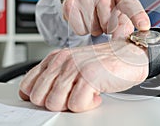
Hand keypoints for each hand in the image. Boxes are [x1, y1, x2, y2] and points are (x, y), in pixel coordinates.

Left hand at [19, 40, 147, 111]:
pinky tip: (97, 95)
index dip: (39, 97)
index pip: (28, 85)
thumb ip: (57, 76)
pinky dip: (88, 105)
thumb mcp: (75, 65)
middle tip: (74, 96)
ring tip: (86, 94)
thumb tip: (42, 97)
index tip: (55, 98)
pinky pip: (76, 105)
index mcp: (56, 58)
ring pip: (54, 103)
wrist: (131, 54)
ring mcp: (75, 67)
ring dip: (72, 105)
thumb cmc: (106, 62)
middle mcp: (62, 61)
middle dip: (56, 103)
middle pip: (39, 98)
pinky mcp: (89, 76)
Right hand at [62, 0, 149, 38]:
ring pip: (94, 29)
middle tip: (104, 17)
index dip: (138, 16)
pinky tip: (84, 17)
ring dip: (95, 28)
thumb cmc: (107, 3)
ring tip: (94, 15)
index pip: (130, 5)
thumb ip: (127, 24)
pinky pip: (81, 30)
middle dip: (108, 27)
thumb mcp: (121, 8)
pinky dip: (83, 29)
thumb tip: (125, 38)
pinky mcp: (70, 4)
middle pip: (109, 24)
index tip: (144, 26)